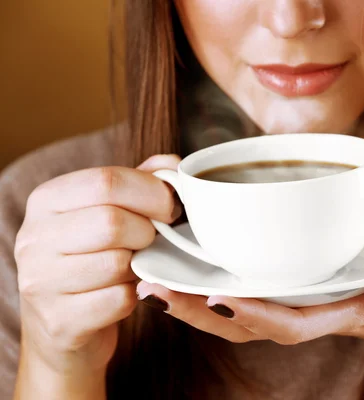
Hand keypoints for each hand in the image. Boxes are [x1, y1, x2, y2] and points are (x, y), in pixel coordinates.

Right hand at [15, 155, 180, 378]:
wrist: (63, 327)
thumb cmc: (93, 259)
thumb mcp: (109, 211)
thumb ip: (140, 182)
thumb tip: (172, 165)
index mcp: (47, 200)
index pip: (107, 180)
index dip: (152, 193)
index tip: (170, 208)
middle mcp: (34, 238)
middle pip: (112, 222)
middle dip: (147, 232)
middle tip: (152, 241)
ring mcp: (40, 282)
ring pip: (117, 263)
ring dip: (139, 266)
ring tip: (133, 266)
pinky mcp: (59, 321)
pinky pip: (119, 299)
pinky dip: (134, 296)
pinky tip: (124, 293)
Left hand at [136, 249, 363, 349]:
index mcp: (336, 313)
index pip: (289, 323)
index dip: (255, 314)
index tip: (221, 297)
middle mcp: (306, 311)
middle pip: (246, 322)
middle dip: (201, 310)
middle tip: (156, 289)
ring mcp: (295, 300)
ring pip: (237, 310)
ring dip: (195, 298)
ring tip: (155, 280)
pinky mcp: (291, 284)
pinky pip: (246, 289)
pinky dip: (214, 282)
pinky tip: (187, 265)